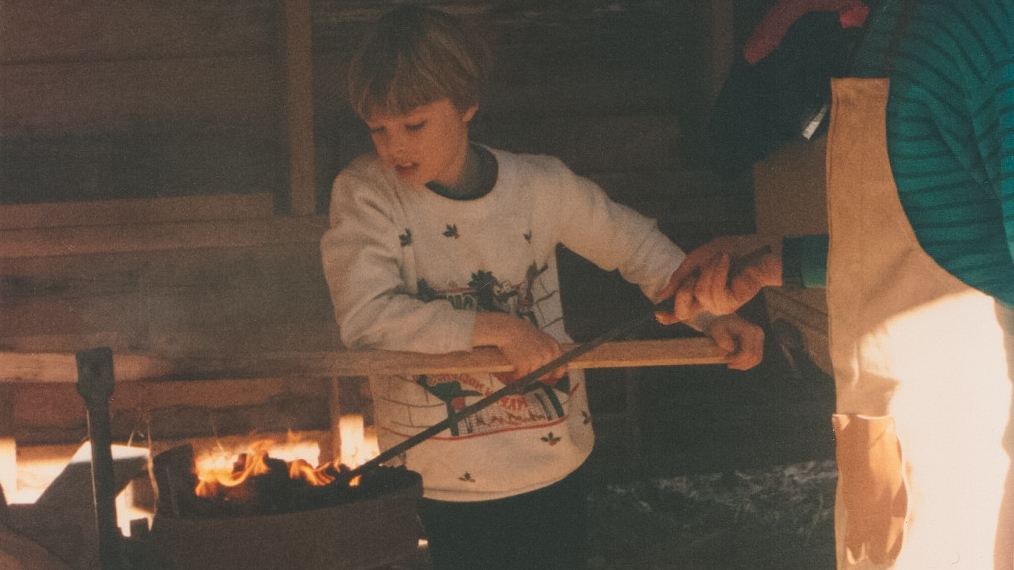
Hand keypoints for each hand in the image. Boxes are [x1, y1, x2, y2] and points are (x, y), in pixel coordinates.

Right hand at [472, 312, 565, 383]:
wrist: (508, 329)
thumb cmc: (522, 333)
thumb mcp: (541, 339)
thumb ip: (548, 352)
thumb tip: (551, 369)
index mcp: (554, 347)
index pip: (562, 368)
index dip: (554, 374)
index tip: (549, 377)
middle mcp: (548, 354)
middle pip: (546, 375)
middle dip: (537, 374)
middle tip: (528, 367)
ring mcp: (537, 360)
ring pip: (533, 376)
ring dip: (525, 372)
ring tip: (518, 361)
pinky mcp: (525, 365)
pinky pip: (522, 377)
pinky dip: (516, 375)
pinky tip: (513, 366)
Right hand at [656, 235, 781, 323]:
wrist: (760, 250)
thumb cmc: (733, 251)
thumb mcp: (698, 258)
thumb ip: (679, 276)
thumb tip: (661, 296)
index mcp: (700, 292)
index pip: (682, 310)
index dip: (669, 315)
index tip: (658, 315)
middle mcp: (708, 302)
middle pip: (682, 309)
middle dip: (685, 286)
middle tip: (699, 269)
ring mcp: (720, 305)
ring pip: (699, 293)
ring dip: (709, 270)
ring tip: (722, 259)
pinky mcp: (731, 303)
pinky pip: (713, 291)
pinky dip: (718, 272)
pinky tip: (727, 263)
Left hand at [702, 314, 764, 369]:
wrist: (724, 319)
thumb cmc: (718, 325)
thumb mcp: (715, 330)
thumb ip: (722, 339)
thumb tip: (732, 349)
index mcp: (748, 330)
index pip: (747, 352)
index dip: (737, 360)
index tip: (726, 359)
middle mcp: (757, 333)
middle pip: (753, 357)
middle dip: (740, 363)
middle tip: (728, 363)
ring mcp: (760, 338)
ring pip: (756, 359)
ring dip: (744, 364)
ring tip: (732, 363)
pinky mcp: (759, 342)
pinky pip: (757, 358)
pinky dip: (747, 362)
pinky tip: (737, 361)